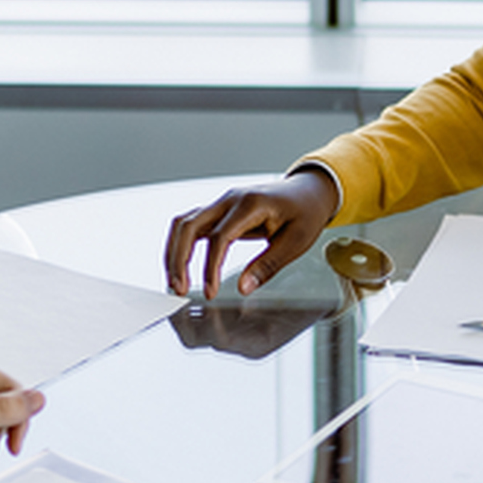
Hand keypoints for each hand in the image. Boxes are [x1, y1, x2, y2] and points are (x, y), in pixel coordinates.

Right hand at [163, 169, 340, 297]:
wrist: (308, 191)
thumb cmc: (305, 213)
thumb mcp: (296, 242)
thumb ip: (268, 265)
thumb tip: (243, 288)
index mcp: (251, 204)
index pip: (219, 236)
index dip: (210, 267)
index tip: (210, 292)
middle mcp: (230, 199)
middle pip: (189, 225)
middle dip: (178, 258)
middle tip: (179, 288)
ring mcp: (222, 203)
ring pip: (183, 223)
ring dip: (174, 252)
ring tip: (175, 281)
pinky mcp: (219, 211)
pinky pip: (191, 225)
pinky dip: (181, 245)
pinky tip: (180, 267)